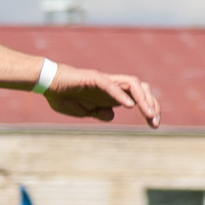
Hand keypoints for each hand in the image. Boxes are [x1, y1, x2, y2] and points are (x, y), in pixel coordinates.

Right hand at [43, 65, 161, 126]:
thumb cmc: (64, 97)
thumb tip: (112, 116)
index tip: (154, 125)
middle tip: (155, 123)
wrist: (48, 84)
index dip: (149, 110)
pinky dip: (121, 95)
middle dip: (152, 105)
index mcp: (112, 94)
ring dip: (143, 99)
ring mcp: (105, 81)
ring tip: (149, 114)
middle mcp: (113, 86)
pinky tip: (129, 106)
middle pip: (141, 89)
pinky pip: (111, 85)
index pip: (138, 98)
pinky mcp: (94, 78)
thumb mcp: (84, 111)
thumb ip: (99, 113)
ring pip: (132, 84)